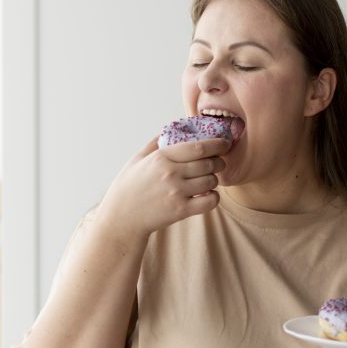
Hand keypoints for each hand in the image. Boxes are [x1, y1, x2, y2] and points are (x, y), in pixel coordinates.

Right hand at [99, 136, 229, 238]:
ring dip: (215, 180)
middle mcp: (171, 173)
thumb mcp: (137, 159)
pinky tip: (209, 195)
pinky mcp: (181, 210)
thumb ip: (154, 143)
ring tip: (209, 180)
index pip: (198, 147)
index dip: (217, 144)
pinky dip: (214, 197)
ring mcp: (177, 193)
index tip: (225, 143)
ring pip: (211, 181)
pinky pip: (210, 201)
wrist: (121, 218)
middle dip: (218, 162)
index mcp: (162, 157)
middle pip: (209, 164)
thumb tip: (169, 129)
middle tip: (218, 163)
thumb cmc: (129, 187)